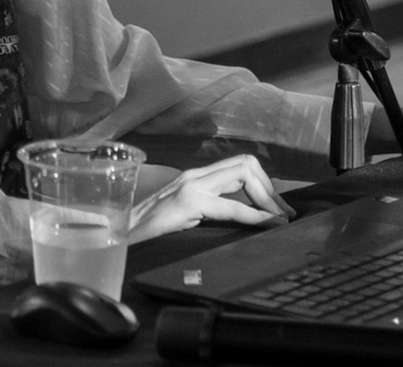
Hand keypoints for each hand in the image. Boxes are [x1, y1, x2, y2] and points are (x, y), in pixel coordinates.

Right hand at [126, 154, 296, 243]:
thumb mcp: (183, 216)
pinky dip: (257, 215)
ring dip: (268, 197)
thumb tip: (240, 217)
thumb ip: (206, 208)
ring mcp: (191, 186)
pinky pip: (232, 206)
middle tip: (283, 214)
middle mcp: (195, 176)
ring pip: (243, 174)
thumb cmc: (149, 232)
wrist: (119, 238)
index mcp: (195, 178)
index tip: (278, 210)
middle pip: (246, 164)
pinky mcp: (188, 203)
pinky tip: (269, 225)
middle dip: (271, 189)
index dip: (264, 186)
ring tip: (280, 219)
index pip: (239, 166)